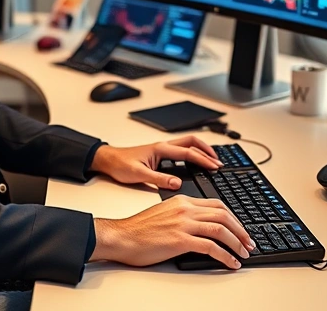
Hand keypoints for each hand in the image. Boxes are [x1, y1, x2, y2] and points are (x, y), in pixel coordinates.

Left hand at [89, 136, 222, 189]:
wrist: (107, 160)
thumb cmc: (120, 165)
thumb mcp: (139, 174)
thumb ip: (159, 179)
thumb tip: (176, 183)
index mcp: (160, 149)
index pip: (188, 153)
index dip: (203, 160)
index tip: (215, 167)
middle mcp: (163, 146)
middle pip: (192, 142)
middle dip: (207, 150)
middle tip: (218, 161)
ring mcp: (161, 149)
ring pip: (187, 144)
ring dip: (201, 150)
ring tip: (211, 160)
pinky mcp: (159, 154)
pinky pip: (180, 150)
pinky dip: (192, 154)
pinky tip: (194, 162)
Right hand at [90, 195, 254, 268]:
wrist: (121, 236)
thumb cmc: (137, 229)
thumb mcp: (163, 214)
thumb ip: (182, 216)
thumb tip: (200, 228)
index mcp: (182, 201)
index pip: (216, 204)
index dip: (233, 217)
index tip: (239, 228)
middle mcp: (185, 209)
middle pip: (223, 215)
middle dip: (240, 230)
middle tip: (248, 242)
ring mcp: (183, 224)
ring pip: (220, 229)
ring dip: (237, 242)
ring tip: (244, 253)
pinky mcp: (180, 240)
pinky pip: (211, 247)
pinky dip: (225, 256)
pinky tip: (230, 262)